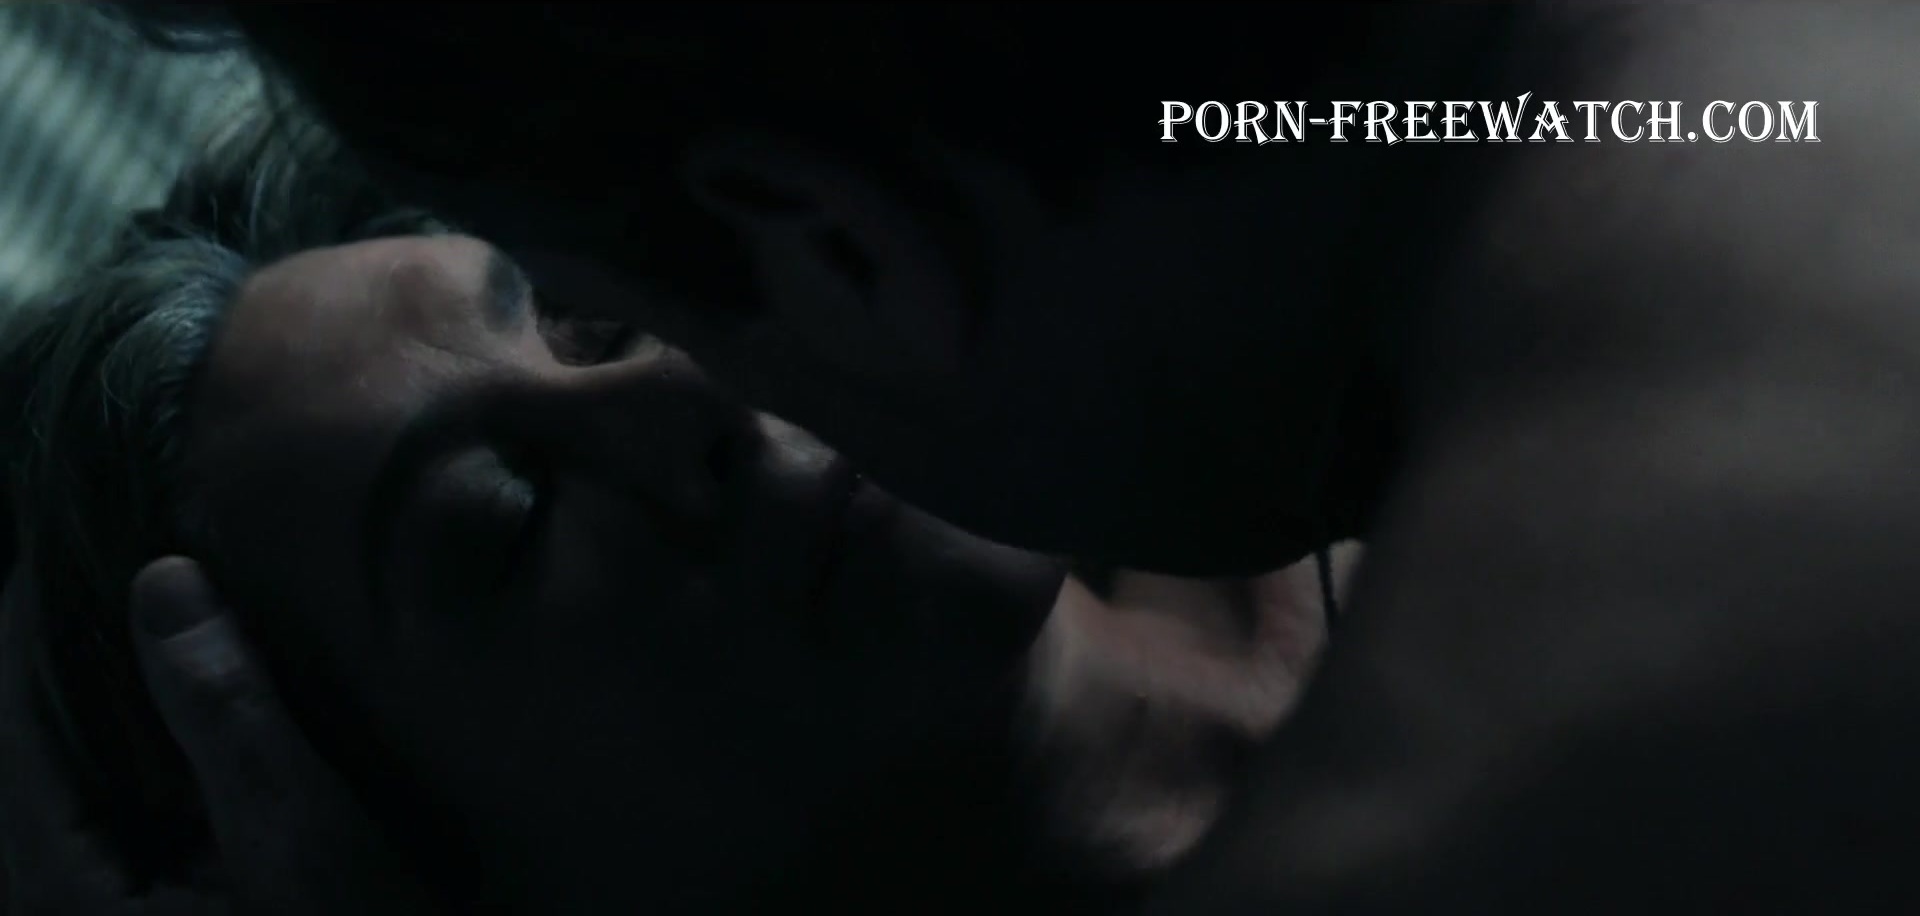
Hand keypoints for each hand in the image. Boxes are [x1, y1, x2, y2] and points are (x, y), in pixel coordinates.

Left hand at [1, 558, 439, 914]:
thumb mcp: (301, 839)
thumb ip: (226, 713)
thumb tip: (161, 582)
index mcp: (55, 892)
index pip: (9, 720)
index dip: (27, 618)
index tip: (62, 536)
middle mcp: (44, 906)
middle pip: (18, 751)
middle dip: (51, 654)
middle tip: (103, 568)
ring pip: (50, 785)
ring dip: (87, 703)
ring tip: (134, 624)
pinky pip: (86, 819)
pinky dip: (113, 753)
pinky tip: (169, 718)